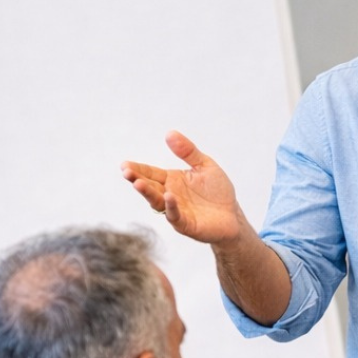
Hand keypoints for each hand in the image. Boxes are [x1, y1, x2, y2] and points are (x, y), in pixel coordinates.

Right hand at [121, 130, 244, 245]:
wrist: (232, 216)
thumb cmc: (218, 192)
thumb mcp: (204, 165)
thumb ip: (188, 151)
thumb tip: (169, 133)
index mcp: (171, 180)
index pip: (150, 173)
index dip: (138, 169)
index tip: (125, 164)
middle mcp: (169, 195)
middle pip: (150, 186)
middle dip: (137, 179)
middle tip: (126, 172)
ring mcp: (176, 210)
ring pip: (158, 201)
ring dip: (148, 193)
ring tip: (138, 183)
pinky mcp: (186, 224)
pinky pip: (175, 215)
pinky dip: (171, 207)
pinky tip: (169, 196)